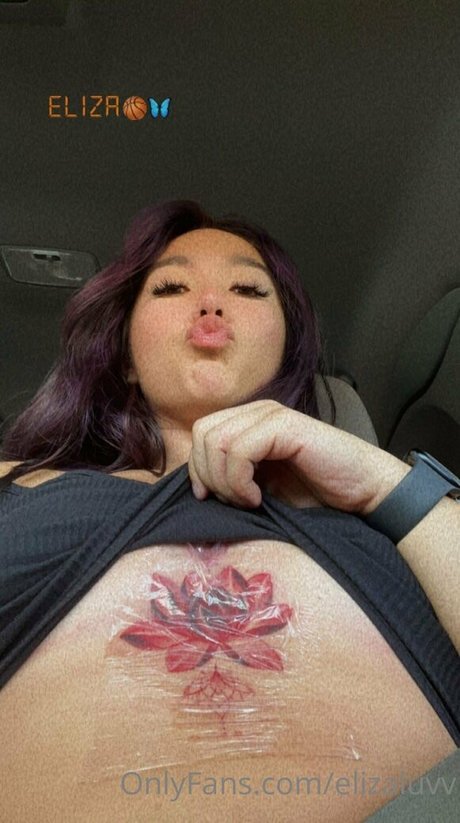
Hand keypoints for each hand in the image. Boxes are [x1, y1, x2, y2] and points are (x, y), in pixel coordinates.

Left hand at [188, 399, 409, 512]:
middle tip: (234, 502)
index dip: (198, 469)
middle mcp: (258, 411)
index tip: (212, 500)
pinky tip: (259, 498)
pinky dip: (240, 481)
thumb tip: (196, 487)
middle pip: (203, 433)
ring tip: (249, 501)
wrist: (363, 493)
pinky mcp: (286, 426)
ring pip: (217, 440)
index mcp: (250, 421)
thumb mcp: (262, 486)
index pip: (201, 433)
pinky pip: (239, 449)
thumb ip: (231, 476)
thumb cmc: (316, 494)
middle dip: (208, 475)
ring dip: (225, 481)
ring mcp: (272, 415)